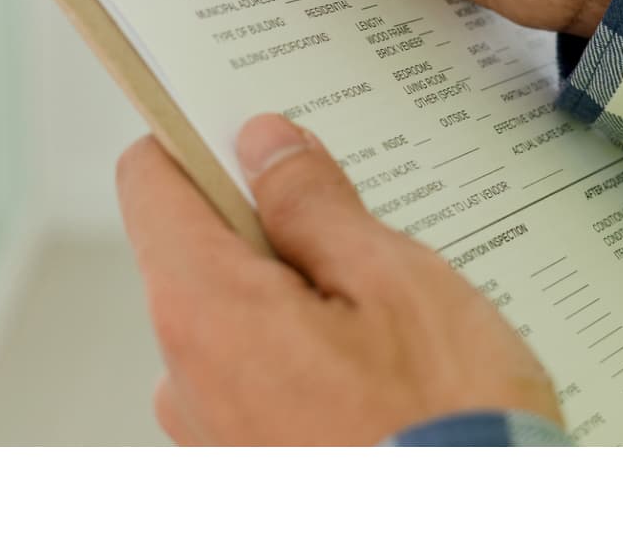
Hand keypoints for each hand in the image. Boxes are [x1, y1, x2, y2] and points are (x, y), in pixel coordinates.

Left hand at [117, 113, 560, 444]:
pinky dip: (303, 364)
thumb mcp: (395, 281)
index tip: (248, 125)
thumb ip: (317, 206)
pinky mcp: (244, 472)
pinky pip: (256, 385)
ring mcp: (209, 438)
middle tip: (362, 233)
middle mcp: (183, 379)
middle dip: (271, 229)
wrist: (472, 532)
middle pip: (198, 254)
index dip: (198, 141)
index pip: (151, 184)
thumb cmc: (446, 423)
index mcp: (205, 312)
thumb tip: (266, 147)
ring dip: (295, 303)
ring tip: (389, 323)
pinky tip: (382, 377)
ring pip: (234, 324)